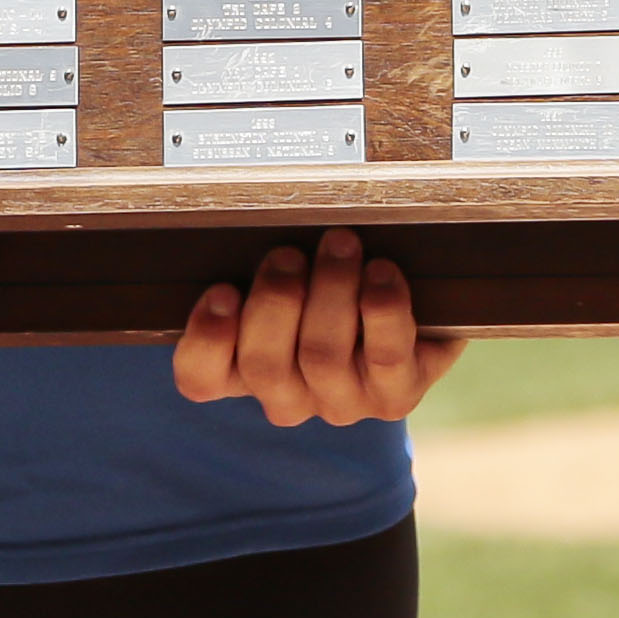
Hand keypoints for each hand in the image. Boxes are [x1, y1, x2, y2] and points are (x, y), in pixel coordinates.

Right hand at [176, 230, 465, 426]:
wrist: (418, 306)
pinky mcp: (394, 394)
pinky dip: (382, 308)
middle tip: (288, 254)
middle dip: (275, 300)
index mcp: (244, 369)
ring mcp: (340, 402)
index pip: (200, 378)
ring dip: (331, 291)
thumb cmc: (335, 278)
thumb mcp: (291, 266)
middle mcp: (287, 396)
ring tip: (341, 244)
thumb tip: (249, 216)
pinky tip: (382, 271)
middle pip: (263, 365)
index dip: (206, 340)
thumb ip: (264, 257)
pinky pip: (385, 356)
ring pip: (322, 356)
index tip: (221, 289)